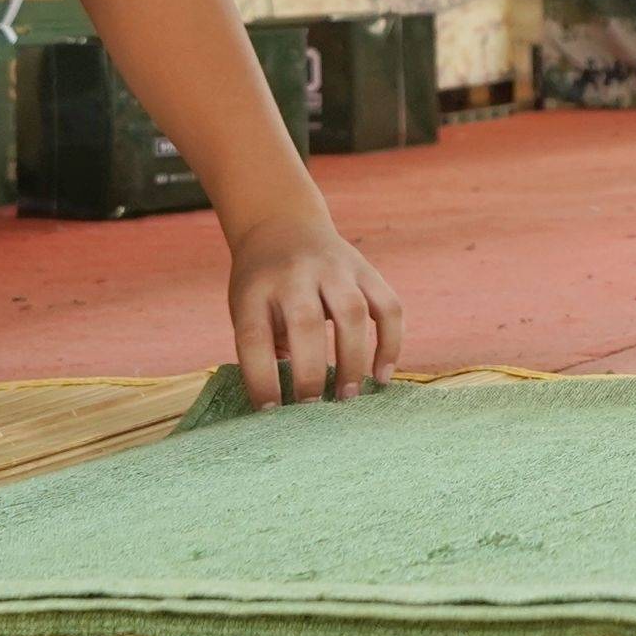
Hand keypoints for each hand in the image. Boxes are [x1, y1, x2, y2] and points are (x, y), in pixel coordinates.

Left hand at [227, 216, 405, 404]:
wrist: (282, 224)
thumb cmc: (261, 283)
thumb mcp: (245, 307)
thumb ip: (262, 348)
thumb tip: (281, 407)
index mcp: (255, 288)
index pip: (253, 336)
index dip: (260, 378)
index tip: (269, 411)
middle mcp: (295, 274)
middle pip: (306, 322)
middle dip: (310, 371)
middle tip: (312, 407)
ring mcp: (333, 267)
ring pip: (352, 313)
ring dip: (353, 360)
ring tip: (348, 397)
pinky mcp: (365, 269)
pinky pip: (387, 307)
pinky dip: (390, 344)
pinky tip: (382, 376)